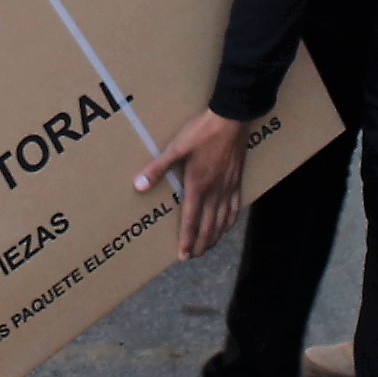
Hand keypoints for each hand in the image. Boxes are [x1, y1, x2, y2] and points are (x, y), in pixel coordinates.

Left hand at [137, 109, 246, 257]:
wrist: (231, 119)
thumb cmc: (201, 133)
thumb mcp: (175, 148)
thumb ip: (157, 168)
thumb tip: (139, 186)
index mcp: (198, 186)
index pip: (191, 221)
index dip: (187, 240)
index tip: (183, 256)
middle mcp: (215, 192)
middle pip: (208, 226)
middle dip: (200, 244)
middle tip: (193, 257)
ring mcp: (228, 187)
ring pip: (223, 220)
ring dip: (215, 236)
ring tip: (208, 248)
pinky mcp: (238, 180)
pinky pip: (236, 207)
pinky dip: (231, 221)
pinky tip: (228, 226)